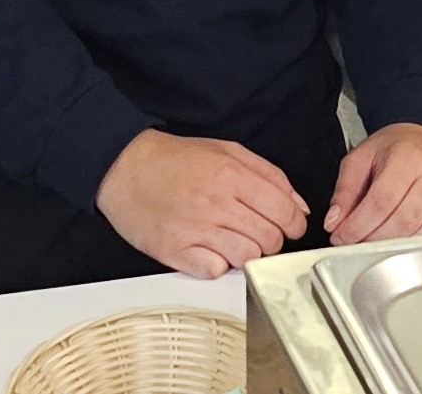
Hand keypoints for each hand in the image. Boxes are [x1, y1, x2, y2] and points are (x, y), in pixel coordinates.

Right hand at [95, 129, 309, 278]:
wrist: (123, 167)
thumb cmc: (175, 159)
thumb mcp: (227, 151)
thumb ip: (269, 175)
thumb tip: (298, 206)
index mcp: (232, 175)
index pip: (285, 212)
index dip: (293, 224)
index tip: (287, 226)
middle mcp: (216, 203)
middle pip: (270, 239)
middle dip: (270, 239)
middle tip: (256, 231)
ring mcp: (195, 230)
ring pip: (246, 258)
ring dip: (245, 253)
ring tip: (230, 239)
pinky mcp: (175, 251)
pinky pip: (214, 271)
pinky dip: (217, 265)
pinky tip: (209, 249)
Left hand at [327, 122, 421, 244]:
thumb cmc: (395, 148)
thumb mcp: (361, 158)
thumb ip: (345, 190)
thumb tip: (334, 222)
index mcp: (406, 157)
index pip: (381, 200)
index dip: (358, 225)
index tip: (340, 237)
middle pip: (401, 220)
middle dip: (371, 238)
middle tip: (352, 242)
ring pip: (419, 232)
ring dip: (390, 245)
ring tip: (371, 242)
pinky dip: (413, 243)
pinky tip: (396, 241)